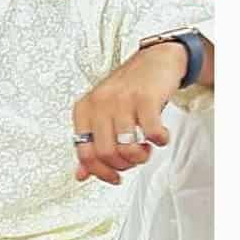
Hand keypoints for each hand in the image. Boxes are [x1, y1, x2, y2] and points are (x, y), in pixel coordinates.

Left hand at [72, 42, 185, 184]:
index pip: (84, 153)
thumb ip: (91, 144)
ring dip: (140, 156)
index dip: (100, 172)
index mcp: (83, 110)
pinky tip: (159, 136)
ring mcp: (121, 100)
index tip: (114, 177)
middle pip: (105, 154)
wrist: (153, 62)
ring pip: (127, 147)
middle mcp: (98, 104)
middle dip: (123, 165)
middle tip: (133, 159)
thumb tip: (81, 175)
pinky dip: (159, 140)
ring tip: (145, 149)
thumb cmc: (127, 91)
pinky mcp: (145, 97)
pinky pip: (151, 132)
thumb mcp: (102, 115)